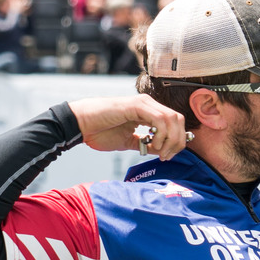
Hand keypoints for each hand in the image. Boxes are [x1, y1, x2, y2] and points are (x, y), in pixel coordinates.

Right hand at [70, 94, 189, 157]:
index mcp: (148, 111)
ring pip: (172, 119)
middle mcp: (149, 104)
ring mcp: (144, 103)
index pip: (174, 123)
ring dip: (171, 139)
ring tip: (160, 152)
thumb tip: (163, 152)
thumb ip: (146, 144)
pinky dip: (161, 134)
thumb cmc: (100, 132)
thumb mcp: (129, 142)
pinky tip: (152, 144)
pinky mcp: (137, 105)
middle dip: (178, 141)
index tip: (168, 156)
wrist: (81, 125)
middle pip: (178, 120)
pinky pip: (159, 119)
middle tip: (167, 156)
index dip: (177, 140)